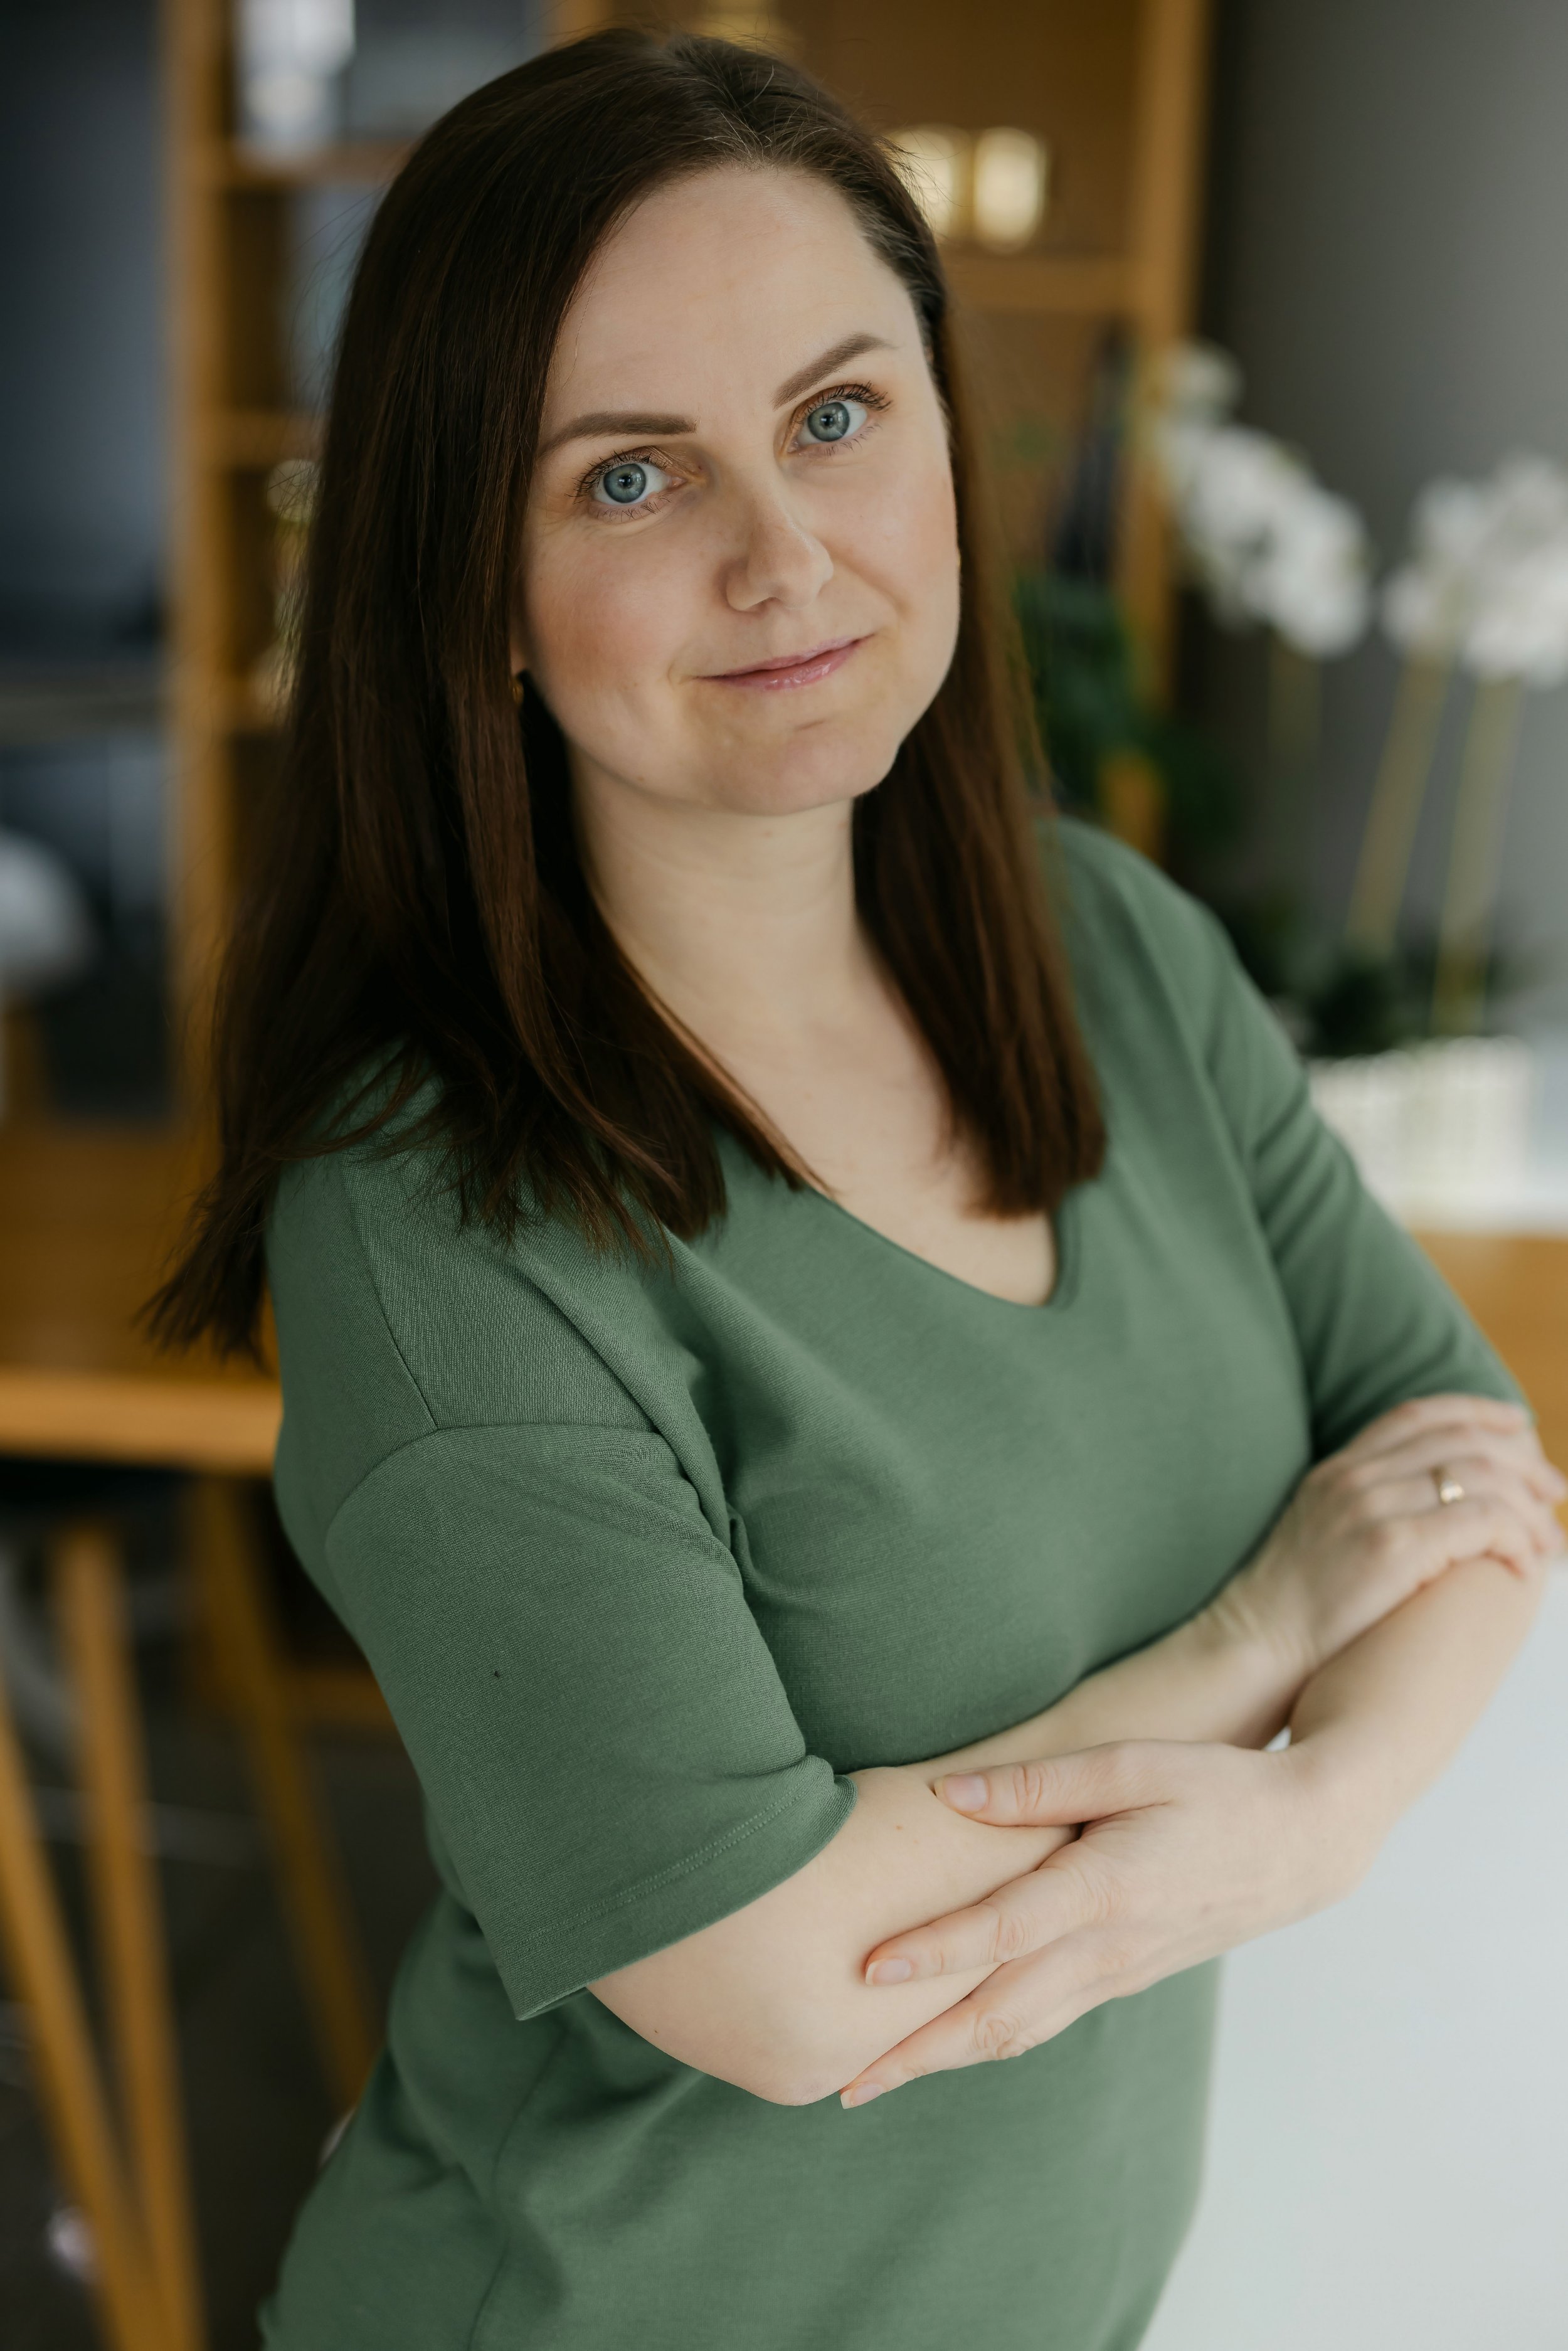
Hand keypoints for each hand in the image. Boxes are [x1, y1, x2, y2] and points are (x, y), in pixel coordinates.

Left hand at [839, 1738, 1356, 2109]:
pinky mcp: (1123, 1979)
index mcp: (1105, 1889)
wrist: (1304, 1843)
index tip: (865, 1972)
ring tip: (874, 2077)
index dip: (932, 1953)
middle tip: (841, 2079)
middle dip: (917, 2052)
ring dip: (944, 2059)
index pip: (1002, 1932)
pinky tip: (946, 2042)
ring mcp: (1116, 1973)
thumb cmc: (1219, 1788)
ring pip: (1018, 2032)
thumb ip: (1040, 1781)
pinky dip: (987, 2042)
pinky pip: (1043, 2021)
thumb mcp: (1135, 1762)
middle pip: (998, 2014)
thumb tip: (948, 1793)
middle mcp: (1106, 1947)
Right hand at [1209, 1394, 1563, 1683]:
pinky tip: (1525, 1567)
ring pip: (1482, 1478)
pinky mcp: (1393, 1547)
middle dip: (1523, 1460)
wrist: (1251, 1648)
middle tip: (1556, 1489)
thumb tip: (1422, 1516)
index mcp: (1336, 1470)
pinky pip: (1481, 1522)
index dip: (1476, 1411)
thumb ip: (1360, 1512)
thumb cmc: (1289, 1615)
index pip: (1418, 1414)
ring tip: (1549, 1541)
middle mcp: (1355, 1477)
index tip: (1517, 1425)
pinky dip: (1517, 1538)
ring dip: (1530, 1507)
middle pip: (1461, 1439)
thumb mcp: (1317, 1538)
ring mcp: (1371, 1507)